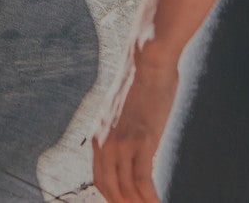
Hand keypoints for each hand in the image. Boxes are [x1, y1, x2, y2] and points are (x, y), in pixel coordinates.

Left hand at [91, 47, 178, 202]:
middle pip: (111, 188)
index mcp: (98, 135)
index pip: (100, 178)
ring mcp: (123, 143)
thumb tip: (131, 141)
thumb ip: (120, 129)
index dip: (112, 196)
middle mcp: (105, 143)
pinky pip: (143, 180)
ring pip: (127, 189)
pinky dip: (150, 198)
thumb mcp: (121, 109)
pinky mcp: (142, 141)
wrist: (147, 59)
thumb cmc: (141, 79)